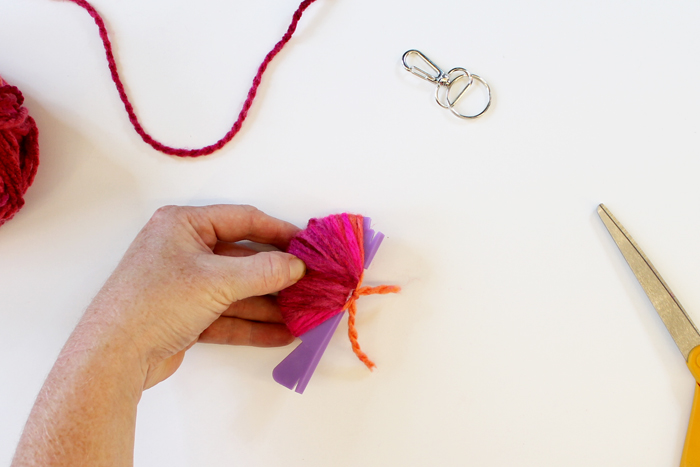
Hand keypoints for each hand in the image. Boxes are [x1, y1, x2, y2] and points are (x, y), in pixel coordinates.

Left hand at [81, 205, 304, 388]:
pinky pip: (227, 315)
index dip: (279, 232)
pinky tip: (281, 334)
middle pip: (243, 259)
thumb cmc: (157, 302)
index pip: (243, 220)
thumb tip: (298, 266)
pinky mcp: (186, 316)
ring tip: (303, 315)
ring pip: (237, 291)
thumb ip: (263, 271)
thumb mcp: (216, 281)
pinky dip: (252, 324)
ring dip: (269, 305)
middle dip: (277, 276)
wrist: (113, 357)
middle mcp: (184, 250)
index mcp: (184, 225)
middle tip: (310, 284)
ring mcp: (185, 285)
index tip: (308, 246)